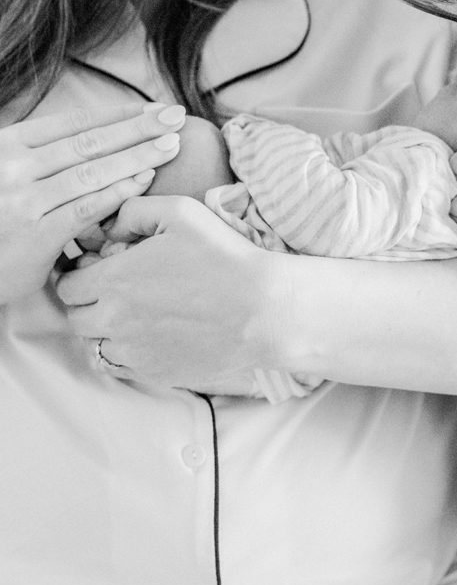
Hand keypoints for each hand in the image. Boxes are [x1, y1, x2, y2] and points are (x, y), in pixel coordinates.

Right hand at [0, 102, 184, 303]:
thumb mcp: (7, 173)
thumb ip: (42, 155)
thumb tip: (99, 133)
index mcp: (9, 144)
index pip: (75, 122)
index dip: (119, 113)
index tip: (154, 107)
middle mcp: (15, 166)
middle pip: (90, 141)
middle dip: (139, 127)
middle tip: (177, 116)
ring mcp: (24, 200)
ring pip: (92, 171)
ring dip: (137, 155)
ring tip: (171, 144)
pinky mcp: (35, 234)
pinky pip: (85, 207)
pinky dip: (118, 191)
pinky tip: (145, 179)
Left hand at [56, 195, 271, 385]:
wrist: (263, 310)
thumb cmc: (223, 256)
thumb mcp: (181, 212)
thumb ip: (134, 211)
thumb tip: (109, 226)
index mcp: (114, 280)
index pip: (66, 285)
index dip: (79, 274)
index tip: (100, 268)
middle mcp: (114, 321)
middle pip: (75, 317)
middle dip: (88, 301)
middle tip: (117, 289)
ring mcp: (132, 352)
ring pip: (94, 344)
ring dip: (105, 329)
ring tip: (137, 311)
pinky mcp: (152, 373)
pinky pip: (119, 366)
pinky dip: (126, 351)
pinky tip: (152, 333)